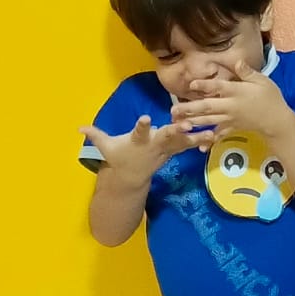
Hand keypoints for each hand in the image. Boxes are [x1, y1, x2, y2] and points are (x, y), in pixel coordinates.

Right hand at [80, 115, 213, 185]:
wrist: (131, 178)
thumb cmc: (119, 156)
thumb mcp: (106, 146)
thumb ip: (95, 135)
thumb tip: (79, 127)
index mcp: (137, 141)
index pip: (138, 132)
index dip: (141, 126)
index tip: (144, 117)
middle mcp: (153, 145)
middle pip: (165, 137)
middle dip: (175, 131)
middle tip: (186, 124)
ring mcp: (166, 150)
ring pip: (183, 141)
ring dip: (196, 137)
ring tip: (211, 131)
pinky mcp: (174, 151)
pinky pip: (189, 145)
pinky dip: (201, 140)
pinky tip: (216, 134)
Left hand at [171, 60, 291, 141]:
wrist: (277, 120)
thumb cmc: (271, 97)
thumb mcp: (262, 81)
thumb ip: (247, 72)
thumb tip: (236, 61)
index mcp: (237, 92)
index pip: (219, 87)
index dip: (205, 85)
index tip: (191, 84)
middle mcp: (231, 106)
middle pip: (208, 107)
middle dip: (190, 108)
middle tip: (173, 110)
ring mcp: (230, 119)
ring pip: (208, 120)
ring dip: (192, 122)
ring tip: (178, 122)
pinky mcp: (232, 128)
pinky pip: (219, 134)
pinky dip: (210, 140)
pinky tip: (199, 146)